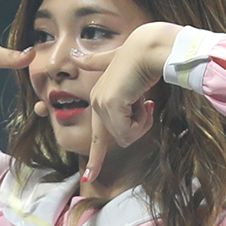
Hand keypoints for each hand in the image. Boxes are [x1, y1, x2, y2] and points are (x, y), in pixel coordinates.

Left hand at [71, 22, 179, 183]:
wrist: (149, 46)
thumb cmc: (141, 54)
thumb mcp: (118, 64)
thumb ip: (97, 62)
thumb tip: (76, 55)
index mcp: (99, 96)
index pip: (97, 135)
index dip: (95, 158)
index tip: (88, 179)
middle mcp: (96, 101)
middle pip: (117, 138)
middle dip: (138, 127)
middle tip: (147, 104)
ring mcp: (101, 104)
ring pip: (125, 137)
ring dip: (142, 123)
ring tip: (145, 99)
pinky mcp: (110, 106)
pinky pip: (128, 132)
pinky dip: (141, 122)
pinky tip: (144, 100)